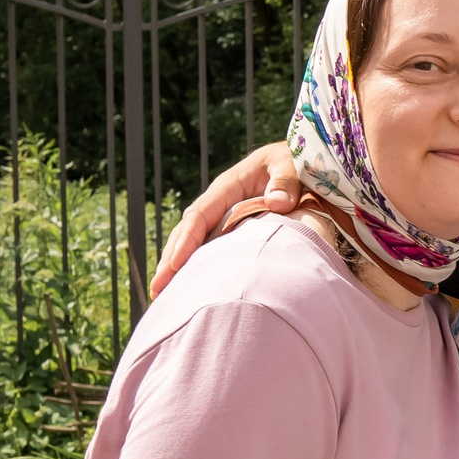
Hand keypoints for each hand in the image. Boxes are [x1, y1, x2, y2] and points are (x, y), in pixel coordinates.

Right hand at [150, 142, 301, 297]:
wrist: (301, 165)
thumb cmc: (296, 163)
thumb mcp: (291, 166)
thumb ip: (286, 183)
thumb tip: (278, 203)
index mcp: (228, 187)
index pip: (201, 215)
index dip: (188, 239)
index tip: (177, 264)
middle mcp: (219, 204)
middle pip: (188, 232)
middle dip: (171, 260)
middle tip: (158, 289)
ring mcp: (223, 218)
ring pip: (194, 243)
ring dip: (177, 268)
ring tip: (162, 296)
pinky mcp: (232, 231)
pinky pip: (210, 249)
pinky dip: (197, 267)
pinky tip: (188, 290)